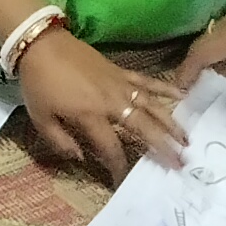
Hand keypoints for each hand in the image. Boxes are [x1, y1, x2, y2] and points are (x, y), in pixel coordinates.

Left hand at [17, 29, 185, 177]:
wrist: (41, 43)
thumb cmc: (39, 83)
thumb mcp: (41, 118)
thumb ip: (60, 142)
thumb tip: (82, 158)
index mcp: (90, 115)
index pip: (111, 148)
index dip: (119, 168)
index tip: (126, 182)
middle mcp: (111, 102)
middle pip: (142, 128)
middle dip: (162, 147)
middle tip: (180, 163)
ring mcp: (119, 85)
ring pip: (152, 106)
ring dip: (171, 123)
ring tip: (187, 139)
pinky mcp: (121, 71)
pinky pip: (147, 81)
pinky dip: (165, 88)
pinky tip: (182, 95)